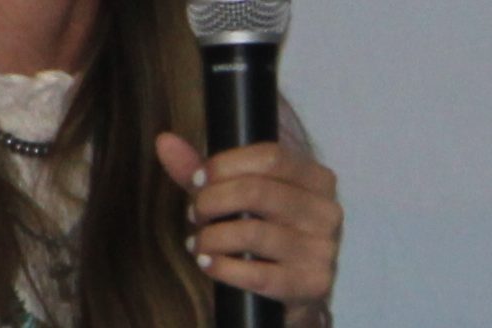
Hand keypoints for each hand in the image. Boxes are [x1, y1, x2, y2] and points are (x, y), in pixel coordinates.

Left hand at [153, 133, 339, 309]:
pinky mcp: (310, 283)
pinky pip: (258, 274)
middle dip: (213, 200)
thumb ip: (205, 172)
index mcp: (317, 178)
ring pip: (253, 233)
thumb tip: (165, 142)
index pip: (271, 156)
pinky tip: (207, 263)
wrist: (295, 287)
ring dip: (212, 237)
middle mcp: (326, 210)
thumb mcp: (240, 197)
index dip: (226, 164)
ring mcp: (322, 249)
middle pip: (258, 191)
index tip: (197, 179)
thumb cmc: (266, 233)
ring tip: (198, 242)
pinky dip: (223, 267)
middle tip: (195, 213)